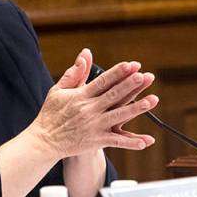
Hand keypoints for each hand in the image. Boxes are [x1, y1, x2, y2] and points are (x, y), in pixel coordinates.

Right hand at [30, 48, 158, 158]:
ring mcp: (94, 126)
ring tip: (152, 100)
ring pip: (119, 115)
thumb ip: (74, 73)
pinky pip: (117, 141)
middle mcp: (88, 109)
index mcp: (80, 96)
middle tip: (144, 76)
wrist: (44, 140)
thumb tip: (85, 55)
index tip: (131, 65)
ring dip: (137, 108)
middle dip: (130, 85)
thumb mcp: (58, 90)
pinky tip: (146, 141)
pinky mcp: (96, 140)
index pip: (102, 81)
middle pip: (113, 95)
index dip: (117, 72)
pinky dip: (131, 142)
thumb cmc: (51, 113)